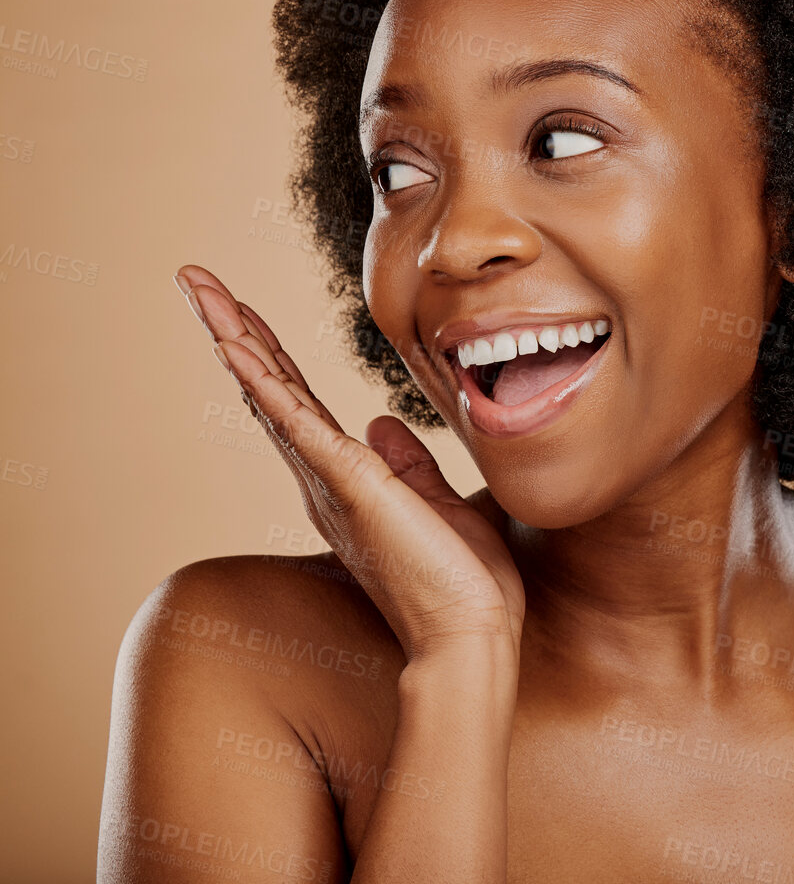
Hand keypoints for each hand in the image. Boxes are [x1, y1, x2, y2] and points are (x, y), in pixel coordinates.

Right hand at [174, 264, 525, 661]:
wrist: (472, 637)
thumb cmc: (462, 584)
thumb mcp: (438, 505)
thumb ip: (407, 464)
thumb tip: (382, 420)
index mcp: (347, 480)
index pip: (300, 402)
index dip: (270, 354)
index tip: (241, 312)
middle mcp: (323, 478)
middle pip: (270, 387)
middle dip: (233, 330)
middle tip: (195, 281)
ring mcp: (331, 480)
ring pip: (271, 394)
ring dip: (234, 337)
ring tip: (199, 289)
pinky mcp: (350, 483)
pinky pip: (298, 422)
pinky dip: (263, 380)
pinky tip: (234, 344)